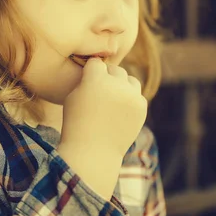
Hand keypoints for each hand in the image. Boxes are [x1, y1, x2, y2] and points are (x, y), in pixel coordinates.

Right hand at [57, 58, 147, 198]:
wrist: (93, 151)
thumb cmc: (77, 123)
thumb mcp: (73, 96)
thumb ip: (87, 79)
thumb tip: (100, 66)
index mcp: (95, 79)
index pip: (96, 63)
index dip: (90, 72)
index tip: (87, 83)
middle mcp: (116, 84)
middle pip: (115, 70)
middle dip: (107, 78)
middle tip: (99, 92)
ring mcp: (131, 96)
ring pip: (129, 79)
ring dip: (122, 85)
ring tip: (112, 99)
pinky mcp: (142, 107)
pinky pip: (137, 95)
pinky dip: (130, 100)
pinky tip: (119, 111)